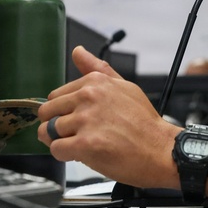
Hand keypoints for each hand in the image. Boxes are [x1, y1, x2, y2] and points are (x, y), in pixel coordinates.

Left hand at [37, 45, 181, 188]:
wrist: (160, 149)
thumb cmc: (144, 122)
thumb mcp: (124, 87)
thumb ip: (98, 69)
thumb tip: (78, 51)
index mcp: (95, 82)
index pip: (56, 95)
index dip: (65, 111)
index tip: (79, 119)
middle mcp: (89, 97)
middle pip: (48, 112)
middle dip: (57, 126)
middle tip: (78, 134)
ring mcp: (86, 120)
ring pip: (48, 132)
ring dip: (61, 141)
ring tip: (83, 144)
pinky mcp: (85, 143)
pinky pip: (56, 149)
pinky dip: (65, 156)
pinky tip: (82, 154)